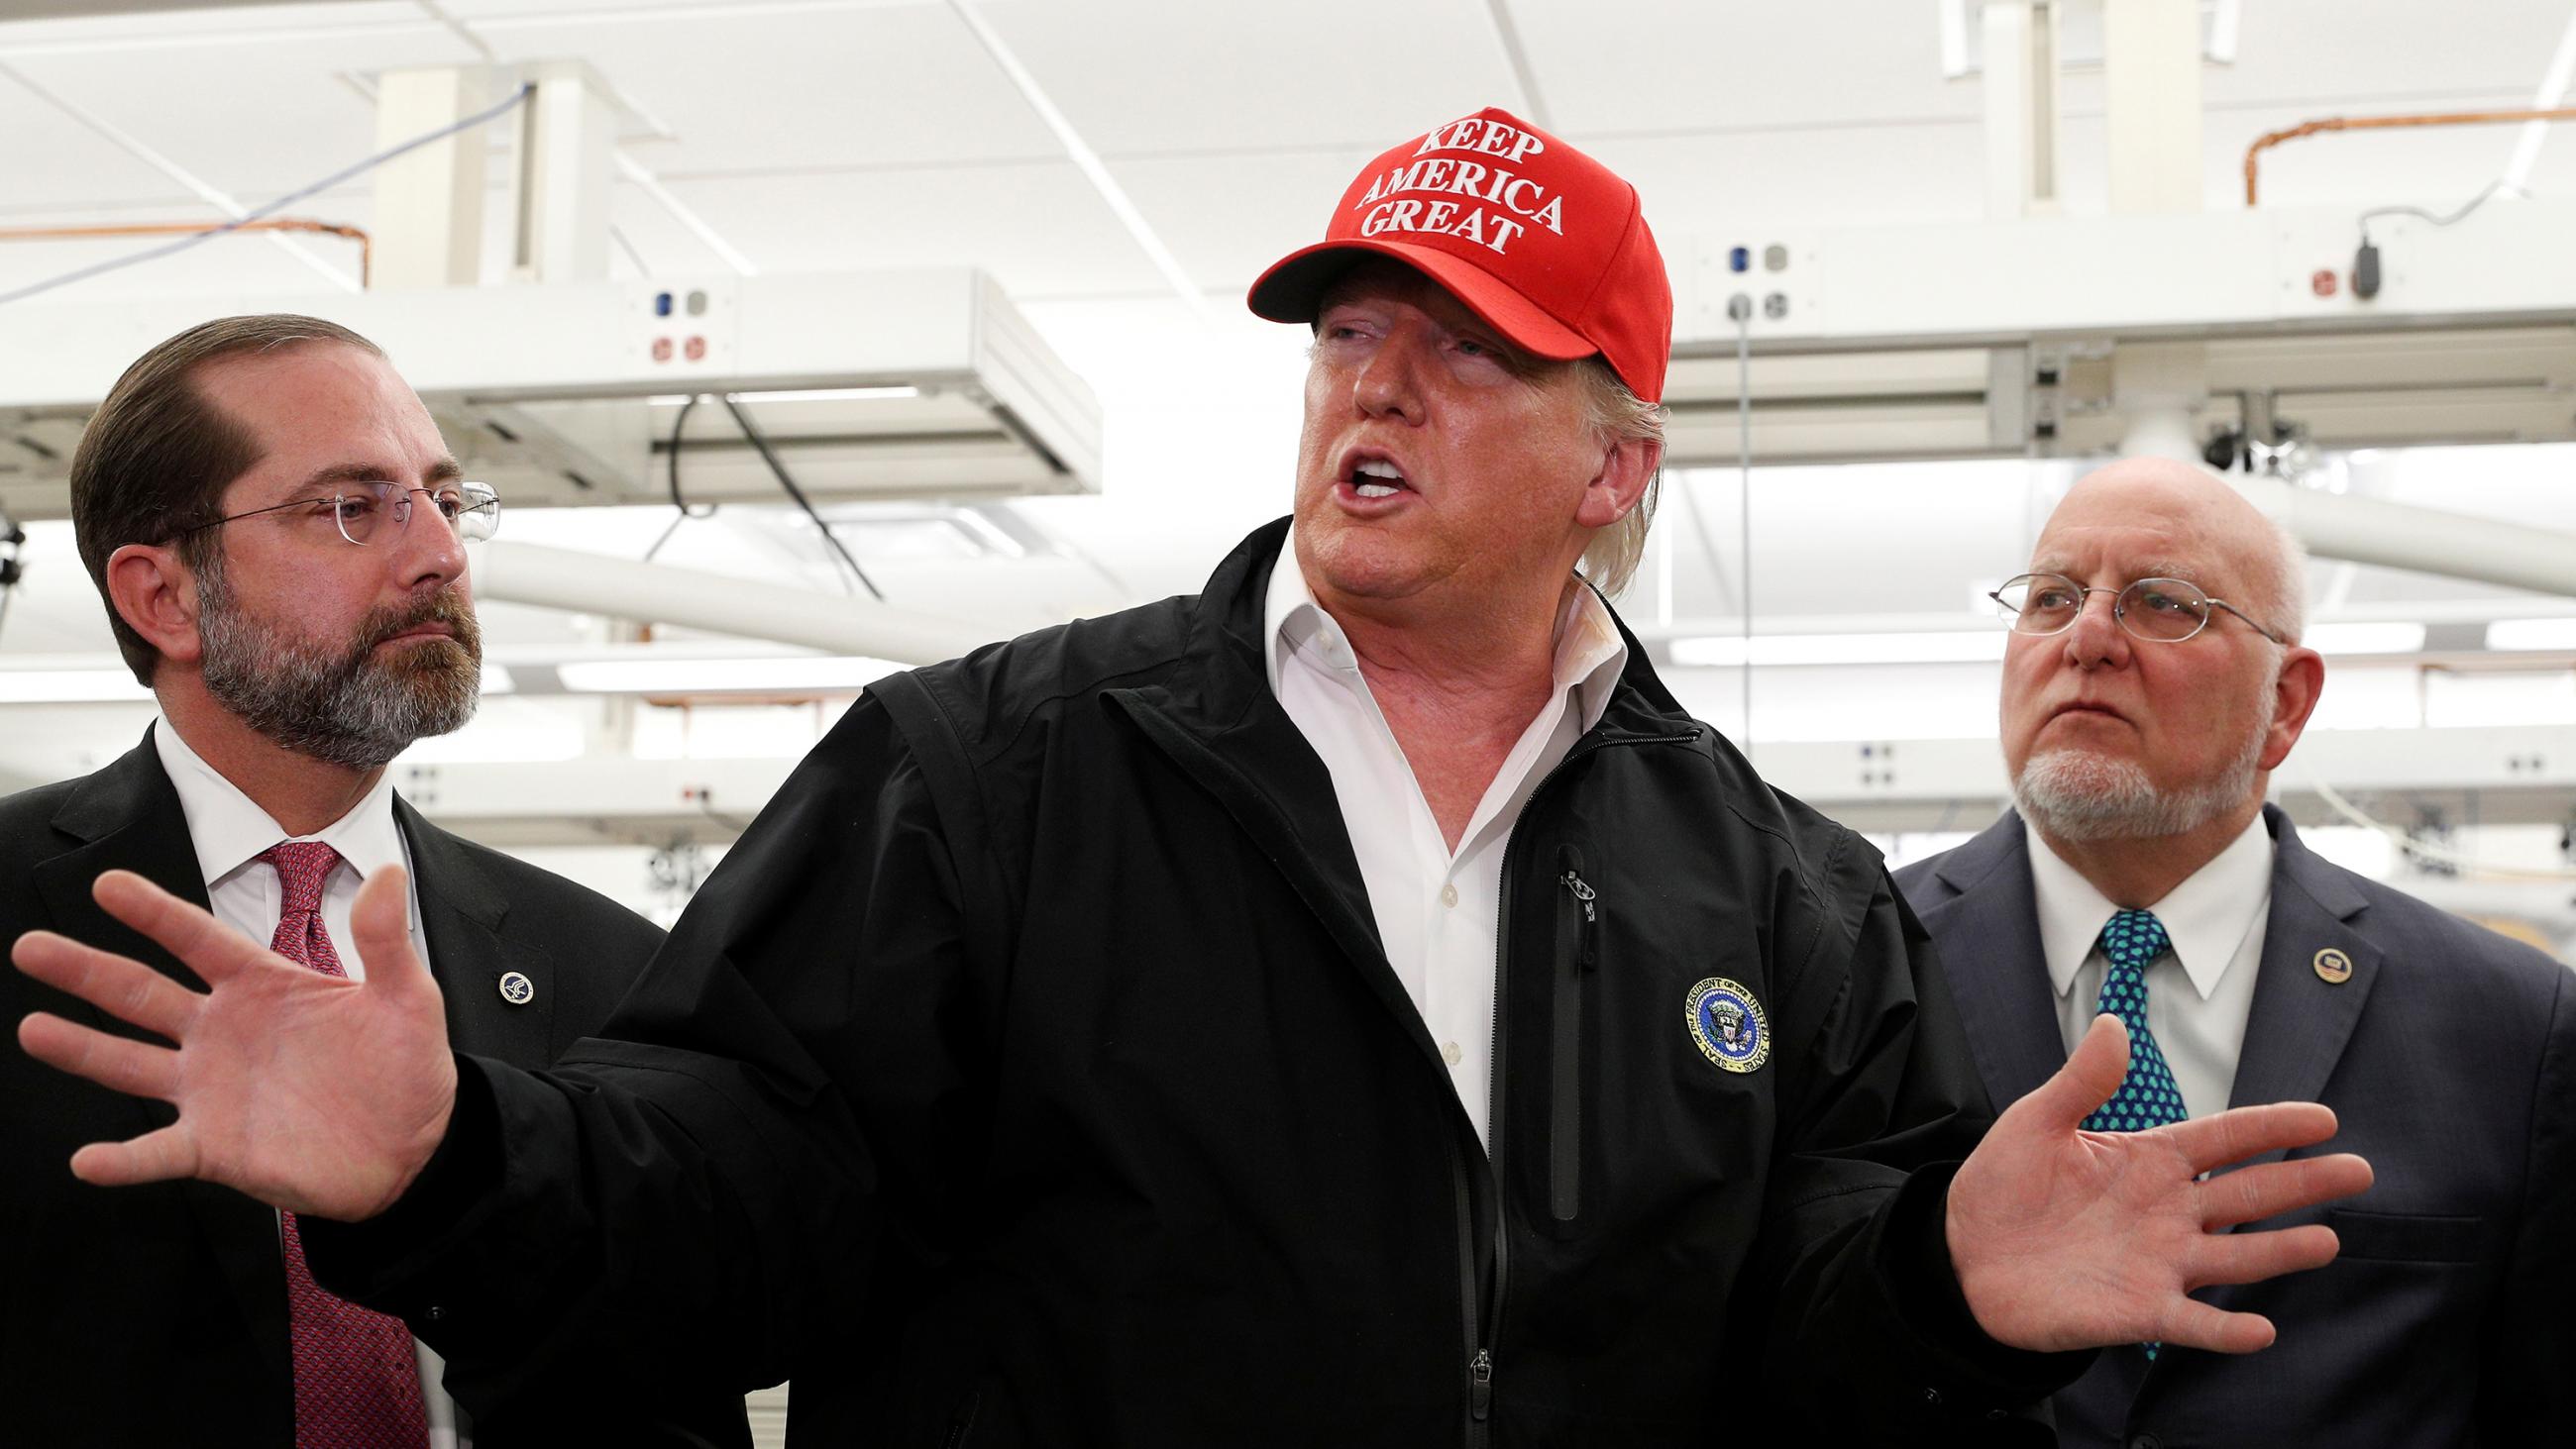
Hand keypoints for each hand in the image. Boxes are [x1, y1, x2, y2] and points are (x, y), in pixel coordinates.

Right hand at [12, 866, 457, 1220]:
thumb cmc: (405, 1067)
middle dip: (87, 970)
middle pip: (141, 994)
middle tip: (30, 948)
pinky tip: (87, 1160)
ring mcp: (211, 1089)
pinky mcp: (215, 1147)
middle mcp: (222, 1032)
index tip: (109, 885)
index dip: (155, 913)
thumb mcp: (408, 999)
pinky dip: (124, 1160)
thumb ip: (384, 941)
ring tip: (33, 1029)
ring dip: (81, 1050)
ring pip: (130, 1064)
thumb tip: (385, 873)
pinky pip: (158, 1152)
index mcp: (263, 987)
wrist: (416, 1148)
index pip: (199, 940)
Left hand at [1947, 1014, 2372, 1353]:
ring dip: (2280, 1253)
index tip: (2322, 1118)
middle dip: (2303, 1184)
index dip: (2271, 1128)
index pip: (2224, 1139)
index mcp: (2149, 1160)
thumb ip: (2081, 1082)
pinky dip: (2226, 1332)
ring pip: (2235, 1259)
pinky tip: (2262, 1329)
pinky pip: (2192, 1324)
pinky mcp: (2139, 1312)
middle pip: (2248, 1196)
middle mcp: (2168, 1212)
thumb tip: (2115, 1025)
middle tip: (2358, 1171)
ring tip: (2328, 1242)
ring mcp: (2159, 1263)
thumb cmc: (2003, 1187)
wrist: (1963, 1256)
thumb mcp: (2035, 1123)